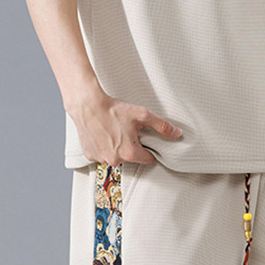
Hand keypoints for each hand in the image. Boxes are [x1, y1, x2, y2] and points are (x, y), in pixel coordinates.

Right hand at [67, 87, 181, 165]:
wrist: (87, 105)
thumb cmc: (113, 110)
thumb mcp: (142, 115)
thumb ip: (161, 125)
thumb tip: (177, 133)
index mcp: (129, 153)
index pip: (148, 159)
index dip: (149, 149)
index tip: (145, 140)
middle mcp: (114, 160)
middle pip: (131, 157)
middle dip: (131, 147)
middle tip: (127, 131)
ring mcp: (101, 158)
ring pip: (115, 156)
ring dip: (117, 148)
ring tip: (114, 131)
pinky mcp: (90, 155)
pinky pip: (102, 154)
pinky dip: (103, 147)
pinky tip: (103, 134)